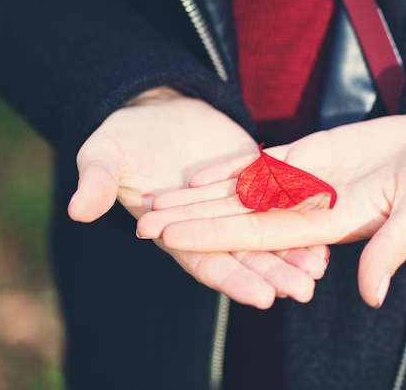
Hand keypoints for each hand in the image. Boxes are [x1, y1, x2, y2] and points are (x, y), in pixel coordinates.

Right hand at [67, 87, 327, 307]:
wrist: (155, 108)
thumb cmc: (123, 138)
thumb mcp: (104, 155)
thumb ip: (97, 182)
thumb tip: (79, 209)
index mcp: (176, 230)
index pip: (207, 262)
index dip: (234, 280)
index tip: (262, 298)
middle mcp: (210, 224)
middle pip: (246, 255)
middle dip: (274, 274)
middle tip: (303, 291)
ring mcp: (235, 203)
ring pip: (268, 233)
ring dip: (295, 252)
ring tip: (321, 269)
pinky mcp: (254, 178)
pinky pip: (281, 198)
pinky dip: (300, 213)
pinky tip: (326, 225)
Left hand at [137, 111, 405, 306]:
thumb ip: (391, 250)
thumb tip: (371, 296)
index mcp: (328, 227)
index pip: (258, 236)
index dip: (214, 236)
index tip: (172, 240)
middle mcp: (309, 208)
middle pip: (238, 217)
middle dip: (192, 221)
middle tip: (144, 225)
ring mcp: (308, 182)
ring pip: (242, 192)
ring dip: (201, 197)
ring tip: (158, 199)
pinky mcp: (314, 155)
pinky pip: (265, 164)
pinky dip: (232, 167)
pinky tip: (199, 173)